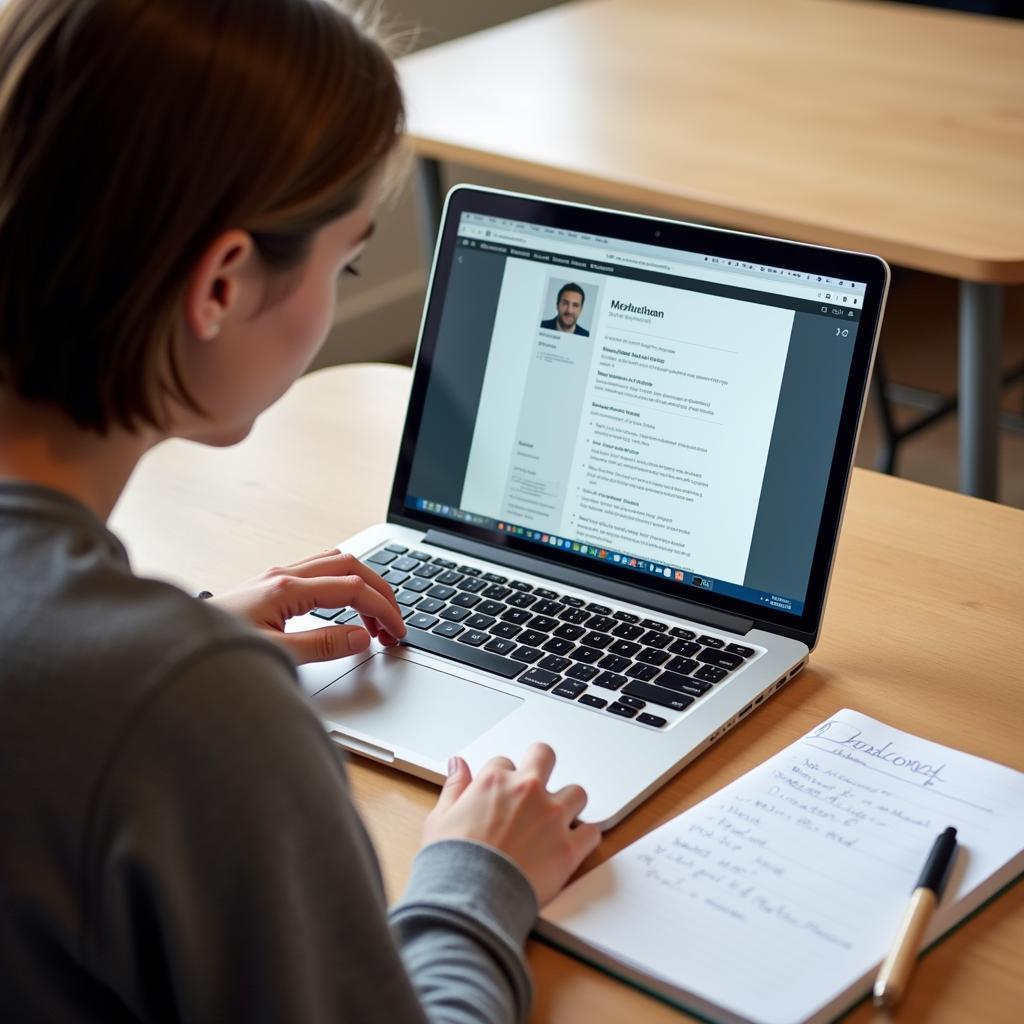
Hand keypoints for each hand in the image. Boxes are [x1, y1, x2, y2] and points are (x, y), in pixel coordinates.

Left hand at [209, 548, 405, 663]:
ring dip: (363, 585)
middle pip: (351, 566)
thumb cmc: (215, 650)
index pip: (353, 589)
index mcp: (288, 588)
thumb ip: (322, 644)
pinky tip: (344, 609)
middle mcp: (284, 575)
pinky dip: (344, 585)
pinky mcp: (270, 585)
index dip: (382, 609)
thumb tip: (361, 637)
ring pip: (336, 564)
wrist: (175, 645)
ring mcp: (277, 577)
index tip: (397, 632)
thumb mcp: (275, 653)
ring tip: (374, 619)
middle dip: (380, 591)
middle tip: (394, 623)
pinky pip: (320, 572)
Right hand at [421, 743, 600, 906]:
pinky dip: (585, 838)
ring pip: (577, 793)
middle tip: (537, 788)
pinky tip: (573, 845)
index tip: (500, 796)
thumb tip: (458, 765)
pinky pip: (592, 832)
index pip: (504, 762)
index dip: (502, 780)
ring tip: (557, 822)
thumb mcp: (440, 818)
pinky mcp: (569, 848)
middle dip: (542, 766)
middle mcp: (527, 792)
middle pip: (545, 756)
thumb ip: (454, 787)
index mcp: (495, 782)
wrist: (469, 900)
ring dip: (568, 804)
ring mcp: (552, 818)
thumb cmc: (452, 863)